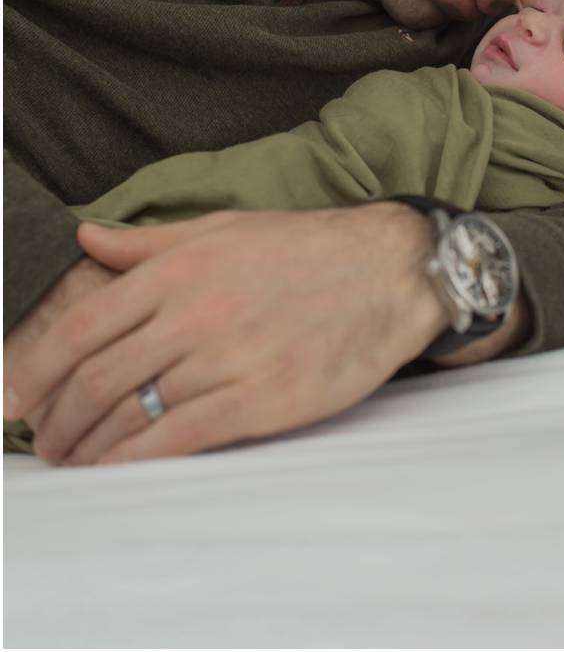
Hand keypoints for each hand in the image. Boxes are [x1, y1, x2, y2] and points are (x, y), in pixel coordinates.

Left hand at [2, 204, 446, 465]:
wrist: (393, 271)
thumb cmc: (310, 249)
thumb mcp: (226, 229)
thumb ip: (150, 242)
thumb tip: (87, 239)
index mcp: (181, 268)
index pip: (81, 329)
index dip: (34, 370)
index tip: (13, 397)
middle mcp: (196, 313)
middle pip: (96, 380)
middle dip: (57, 419)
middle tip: (45, 440)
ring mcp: (228, 358)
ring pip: (132, 414)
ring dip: (89, 446)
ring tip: (75, 459)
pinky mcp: (262, 400)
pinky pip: (178, 439)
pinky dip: (136, 459)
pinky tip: (119, 467)